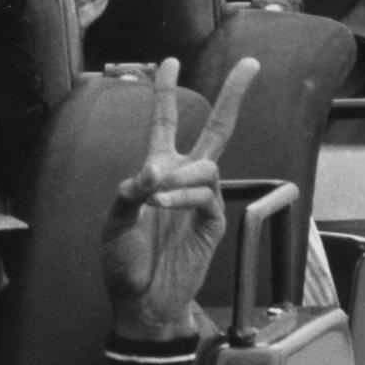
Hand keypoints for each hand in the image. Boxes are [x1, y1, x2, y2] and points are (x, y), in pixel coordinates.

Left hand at [103, 56, 257, 338]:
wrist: (142, 302)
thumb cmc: (124, 263)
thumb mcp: (113, 225)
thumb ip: (129, 194)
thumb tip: (151, 172)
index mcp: (155, 172)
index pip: (165, 124)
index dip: (165, 94)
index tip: (168, 62)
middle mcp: (182, 180)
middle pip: (216, 130)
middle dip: (232, 96)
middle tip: (251, 64)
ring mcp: (201, 201)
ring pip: (207, 166)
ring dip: (179, 176)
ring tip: (154, 192)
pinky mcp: (213, 224)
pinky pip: (205, 198)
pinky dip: (182, 197)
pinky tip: (161, 204)